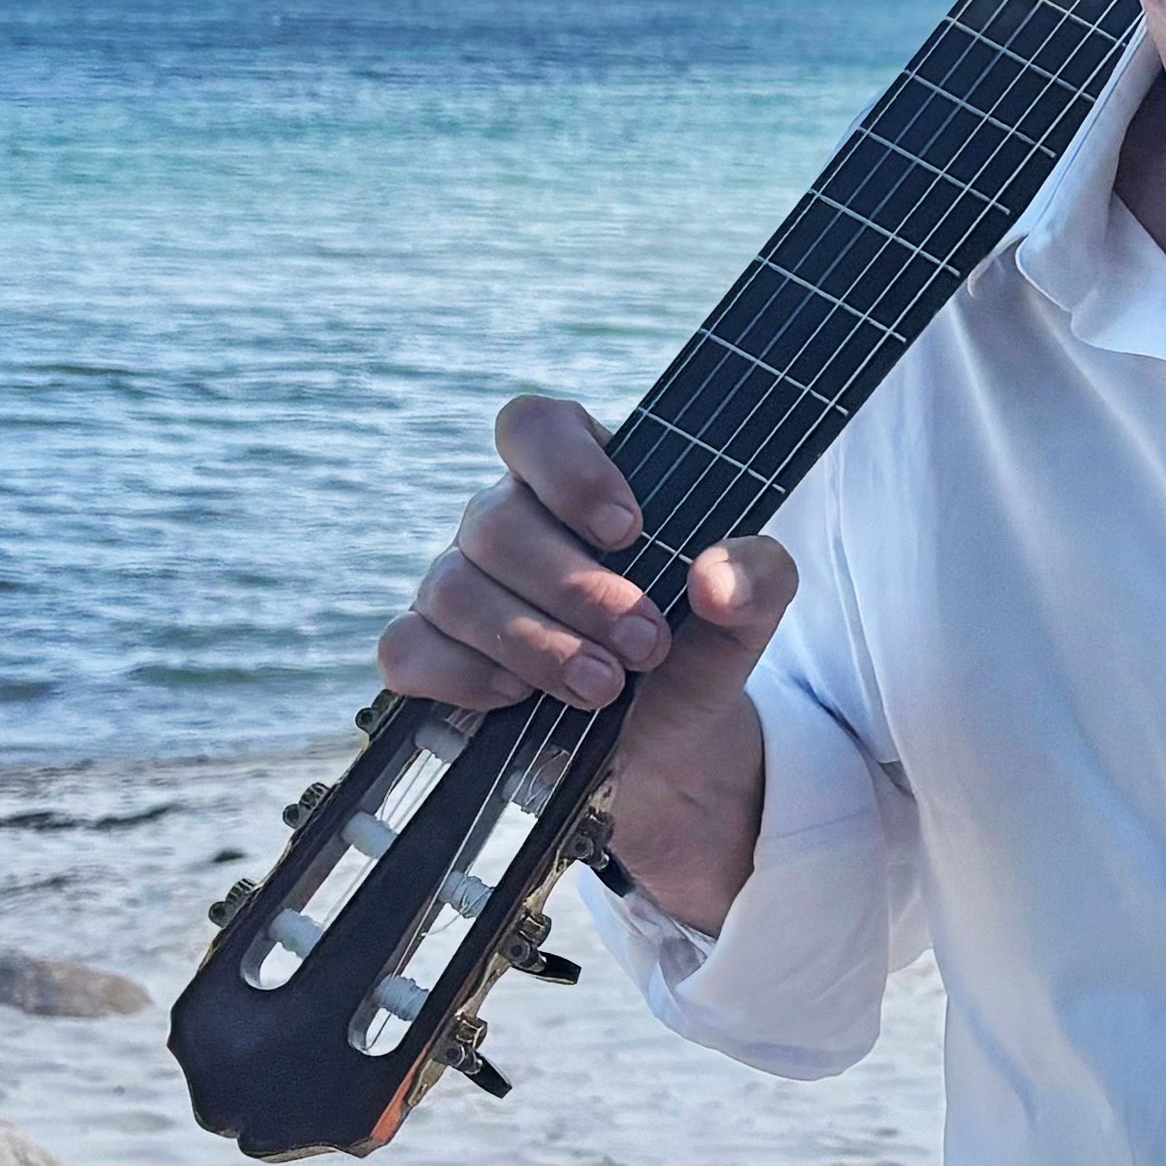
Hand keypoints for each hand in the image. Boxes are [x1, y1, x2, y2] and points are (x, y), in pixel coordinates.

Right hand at [377, 393, 797, 933]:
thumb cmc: (696, 644)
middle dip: (575, 590)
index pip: (533, 427)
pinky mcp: (431, 653)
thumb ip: (757, 578)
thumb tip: (716, 580)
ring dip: (533, 643)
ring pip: (455, 590)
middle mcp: (505, 522)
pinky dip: (462, 676)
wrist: (669, 738)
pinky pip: (407, 650)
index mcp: (574, 479)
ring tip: (603, 687)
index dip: (568, 469)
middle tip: (645, 642)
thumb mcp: (747, 610)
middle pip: (497, 523)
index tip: (626, 530)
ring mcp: (458, 586)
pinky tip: (519, 699)